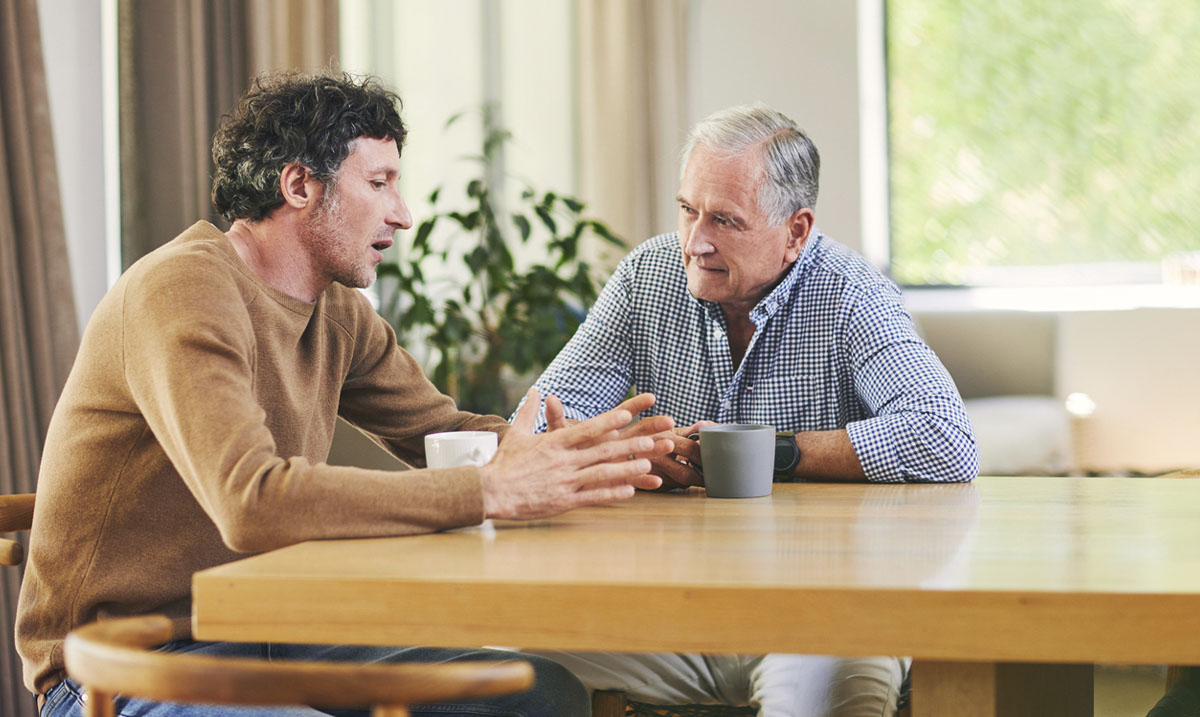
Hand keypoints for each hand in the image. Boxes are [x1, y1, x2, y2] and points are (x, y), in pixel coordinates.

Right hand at [479, 388, 675, 519]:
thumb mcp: (518, 433)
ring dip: (627, 468)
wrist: (492, 491)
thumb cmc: (505, 462)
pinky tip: (630, 491)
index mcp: (554, 443)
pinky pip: (593, 496)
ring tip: (648, 465)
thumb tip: (536, 389)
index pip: (586, 429)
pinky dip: (612, 493)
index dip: (608, 421)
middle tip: (652, 440)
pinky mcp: (564, 501)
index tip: (627, 414)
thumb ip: (530, 410)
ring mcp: (565, 481)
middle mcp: (563, 461)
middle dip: (629, 445)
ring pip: (602, 473)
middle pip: (602, 450)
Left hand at [544, 393, 705, 489]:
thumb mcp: (557, 436)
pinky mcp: (619, 480)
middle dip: (655, 426)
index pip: (622, 413)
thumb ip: (556, 418)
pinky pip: (635, 480)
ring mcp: (620, 461)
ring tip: (669, 446)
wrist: (556, 476)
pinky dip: (645, 480)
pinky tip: (657, 481)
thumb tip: (549, 398)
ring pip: (643, 454)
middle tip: (670, 421)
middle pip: (639, 432)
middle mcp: (616, 443)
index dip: (636, 405)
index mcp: (604, 429)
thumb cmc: (559, 452)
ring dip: (656, 450)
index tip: (651, 397)